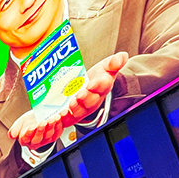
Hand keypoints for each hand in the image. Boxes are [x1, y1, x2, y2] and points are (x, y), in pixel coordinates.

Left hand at [9, 52, 128, 150]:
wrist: (78, 88)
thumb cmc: (92, 80)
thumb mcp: (103, 69)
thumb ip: (112, 63)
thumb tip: (122, 57)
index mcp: (100, 90)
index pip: (102, 87)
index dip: (99, 85)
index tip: (96, 81)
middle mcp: (90, 102)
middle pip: (90, 102)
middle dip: (86, 98)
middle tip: (80, 93)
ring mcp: (78, 110)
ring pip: (77, 113)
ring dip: (74, 109)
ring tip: (70, 104)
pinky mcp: (66, 116)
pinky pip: (64, 121)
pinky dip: (60, 120)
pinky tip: (56, 115)